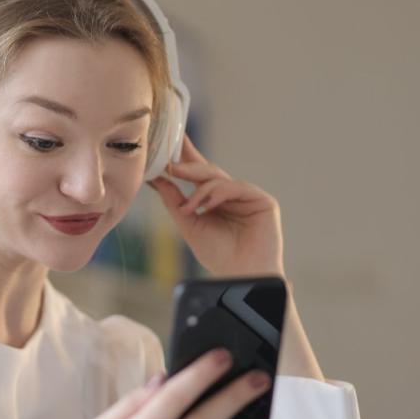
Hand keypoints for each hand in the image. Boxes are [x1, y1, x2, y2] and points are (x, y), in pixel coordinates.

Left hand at [148, 137, 284, 277]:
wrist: (240, 279)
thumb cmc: (218, 256)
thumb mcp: (189, 224)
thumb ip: (174, 200)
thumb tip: (155, 179)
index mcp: (215, 200)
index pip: (198, 173)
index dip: (185, 156)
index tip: (169, 140)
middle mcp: (232, 194)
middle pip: (208, 171)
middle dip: (187, 165)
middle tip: (169, 164)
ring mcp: (248, 197)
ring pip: (219, 178)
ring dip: (200, 189)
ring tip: (188, 206)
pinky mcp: (263, 202)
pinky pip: (236, 187)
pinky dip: (218, 194)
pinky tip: (206, 205)